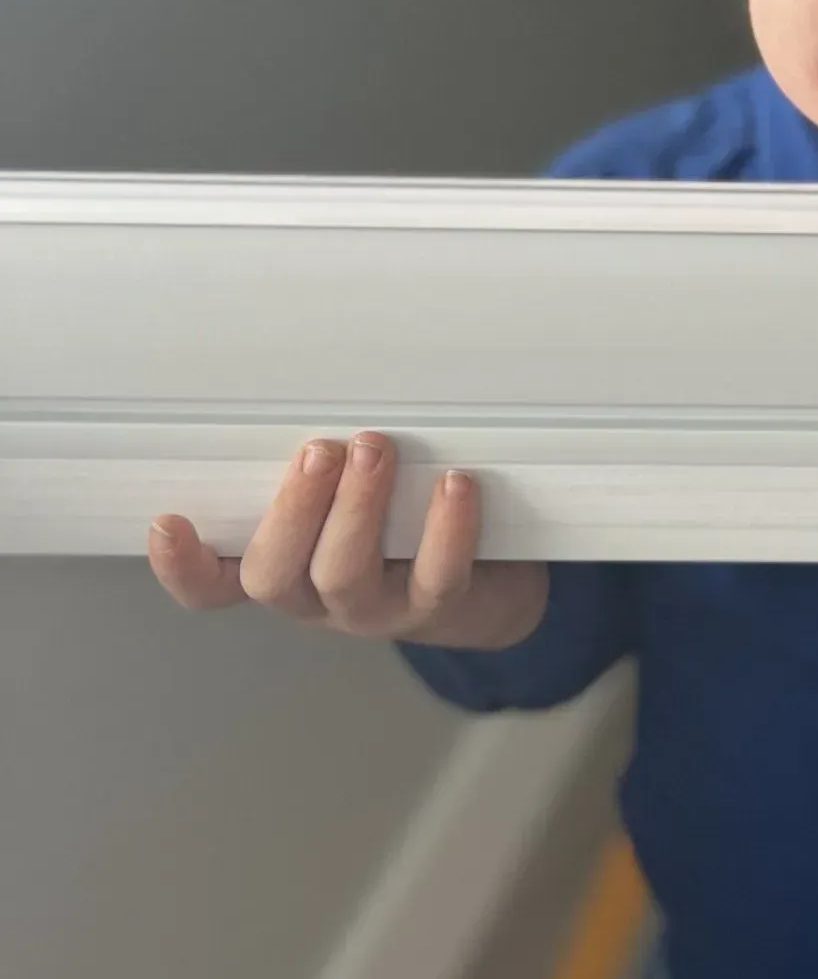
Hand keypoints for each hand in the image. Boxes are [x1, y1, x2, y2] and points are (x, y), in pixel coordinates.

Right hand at [148, 431, 549, 650]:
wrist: (486, 585)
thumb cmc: (399, 519)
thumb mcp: (345, 490)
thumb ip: (319, 459)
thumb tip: (308, 369)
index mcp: (282, 566)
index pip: (210, 586)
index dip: (183, 566)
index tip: (169, 520)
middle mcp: (315, 598)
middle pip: (274, 575)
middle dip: (293, 509)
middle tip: (319, 450)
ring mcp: (374, 610)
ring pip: (345, 575)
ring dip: (357, 508)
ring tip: (374, 448)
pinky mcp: (437, 609)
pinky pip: (436, 576)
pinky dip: (445, 529)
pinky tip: (453, 483)